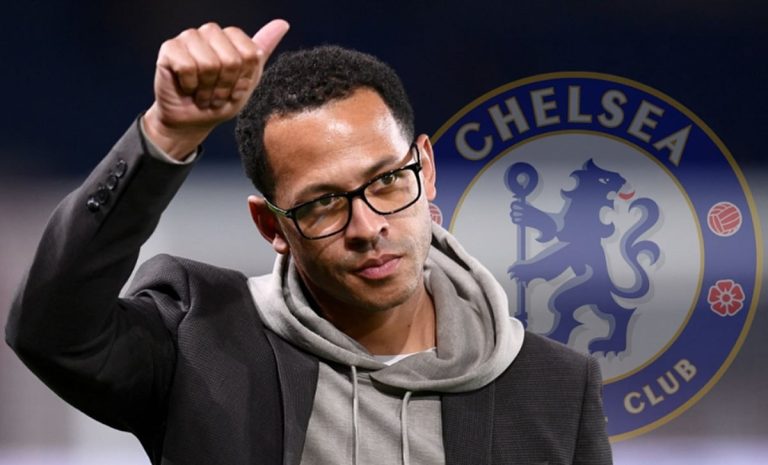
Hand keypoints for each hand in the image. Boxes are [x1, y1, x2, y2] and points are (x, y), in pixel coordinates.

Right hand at [143, 20, 289, 158]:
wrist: (192, 121)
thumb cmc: (220, 101)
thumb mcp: (248, 81)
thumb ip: (263, 52)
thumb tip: (282, 24)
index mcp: (232, 38)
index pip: (250, 53)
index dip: (244, 79)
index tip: (235, 90)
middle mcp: (211, 33)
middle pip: (231, 58)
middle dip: (226, 86)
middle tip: (217, 96)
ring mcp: (189, 38)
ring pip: (209, 63)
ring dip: (208, 89)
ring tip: (203, 94)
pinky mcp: (169, 48)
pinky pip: (188, 66)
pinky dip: (190, 86)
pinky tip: (187, 88)